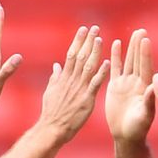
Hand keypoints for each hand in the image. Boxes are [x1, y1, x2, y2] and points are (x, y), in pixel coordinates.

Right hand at [40, 25, 110, 142]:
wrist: (52, 129)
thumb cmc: (51, 113)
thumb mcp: (50, 92)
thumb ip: (55, 77)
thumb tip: (56, 65)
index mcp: (63, 77)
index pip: (71, 54)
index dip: (78, 41)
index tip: (83, 30)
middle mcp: (71, 80)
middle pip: (80, 56)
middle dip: (87, 41)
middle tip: (95, 28)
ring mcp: (79, 89)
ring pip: (88, 66)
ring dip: (94, 52)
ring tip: (100, 39)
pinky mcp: (86, 99)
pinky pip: (95, 84)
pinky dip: (101, 73)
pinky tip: (107, 63)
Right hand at [105, 29, 155, 142]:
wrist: (126, 135)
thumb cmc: (138, 128)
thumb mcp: (145, 115)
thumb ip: (148, 101)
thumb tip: (151, 87)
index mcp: (145, 88)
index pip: (145, 67)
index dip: (145, 53)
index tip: (146, 40)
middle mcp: (137, 83)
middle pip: (138, 60)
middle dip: (139, 46)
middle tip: (141, 30)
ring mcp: (126, 83)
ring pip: (128, 62)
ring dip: (130, 48)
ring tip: (133, 33)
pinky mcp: (115, 86)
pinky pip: (115, 68)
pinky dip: (116, 56)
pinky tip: (116, 44)